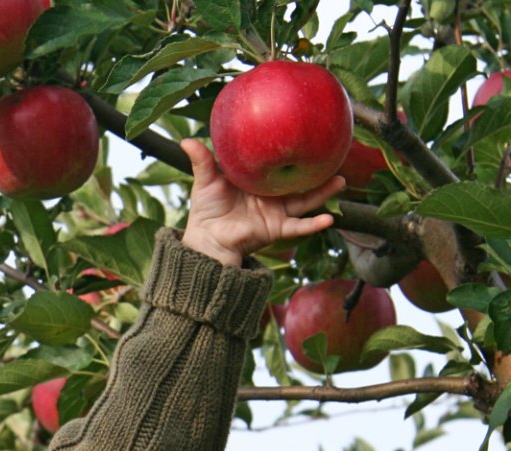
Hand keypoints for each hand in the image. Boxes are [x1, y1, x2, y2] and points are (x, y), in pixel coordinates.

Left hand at [179, 139, 342, 266]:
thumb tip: (186, 140)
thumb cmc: (206, 209)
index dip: (294, 152)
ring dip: (324, 192)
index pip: (280, 164)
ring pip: (306, 201)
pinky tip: (329, 219)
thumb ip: (202, 161)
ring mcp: (277, 212)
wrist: (207, 238)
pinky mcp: (277, 228)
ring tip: (341, 180)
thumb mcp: (206, 181)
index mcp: (260, 181)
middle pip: (301, 180)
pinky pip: (299, 227)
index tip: (310, 136)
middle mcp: (273, 195)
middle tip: (336, 153)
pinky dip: (313, 224)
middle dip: (318, 169)